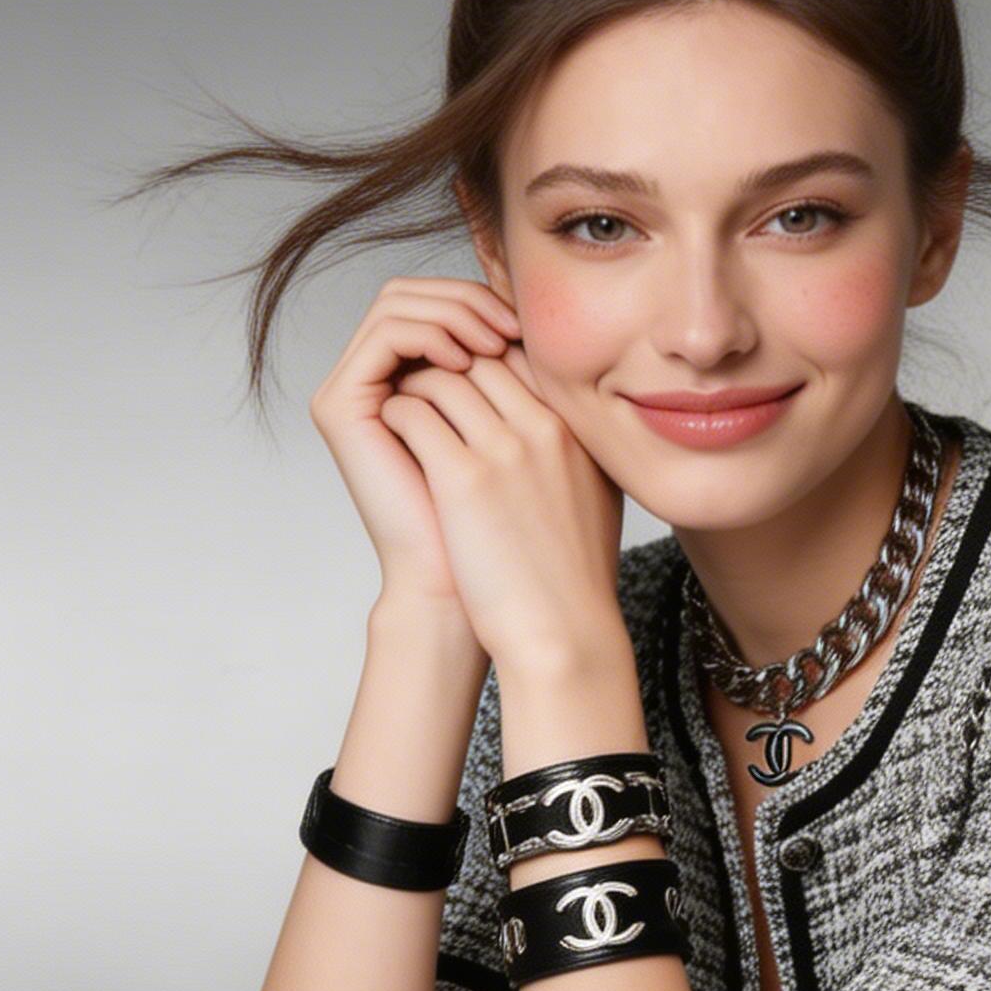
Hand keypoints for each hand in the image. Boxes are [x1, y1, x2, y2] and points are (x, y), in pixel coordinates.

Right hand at [309, 277, 523, 625]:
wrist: (463, 584)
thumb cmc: (501, 525)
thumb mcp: (522, 435)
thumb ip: (522, 378)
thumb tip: (549, 319)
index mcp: (416, 382)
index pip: (443, 304)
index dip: (487, 301)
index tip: (533, 326)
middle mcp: (380, 382)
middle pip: (414, 292)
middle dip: (468, 296)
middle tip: (512, 325)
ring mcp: (355, 392)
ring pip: (397, 302)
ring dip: (452, 310)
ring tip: (493, 342)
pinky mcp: (340, 407)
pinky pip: (382, 334)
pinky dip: (427, 331)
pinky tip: (464, 357)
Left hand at [376, 340, 629, 674]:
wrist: (564, 635)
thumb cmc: (574, 579)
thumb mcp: (596, 497)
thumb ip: (577, 450)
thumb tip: (555, 423)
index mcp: (580, 430)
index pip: (525, 355)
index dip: (485, 359)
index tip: (463, 381)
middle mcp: (548, 427)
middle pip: (482, 355)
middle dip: (446, 363)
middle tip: (422, 388)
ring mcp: (507, 448)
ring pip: (442, 376)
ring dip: (414, 387)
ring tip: (404, 413)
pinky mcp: (464, 478)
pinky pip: (413, 412)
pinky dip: (396, 415)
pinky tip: (393, 438)